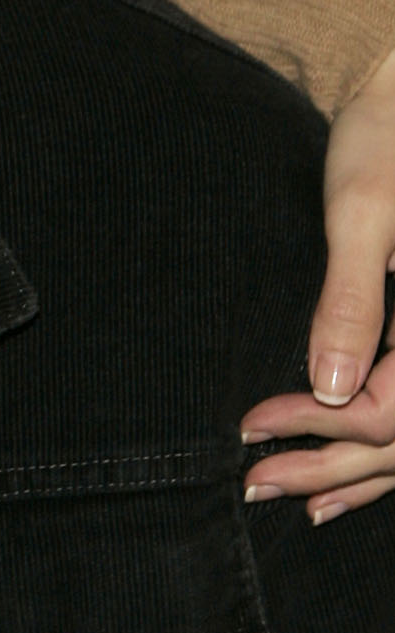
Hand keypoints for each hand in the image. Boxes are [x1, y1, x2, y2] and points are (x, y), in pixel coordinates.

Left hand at [243, 40, 394, 521]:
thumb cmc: (388, 135)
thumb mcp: (361, 212)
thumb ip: (351, 298)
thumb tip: (329, 386)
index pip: (394, 409)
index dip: (322, 427)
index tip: (251, 425)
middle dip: (333, 464)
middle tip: (255, 481)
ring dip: (360, 473)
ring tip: (293, 498)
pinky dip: (386, 454)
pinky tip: (344, 480)